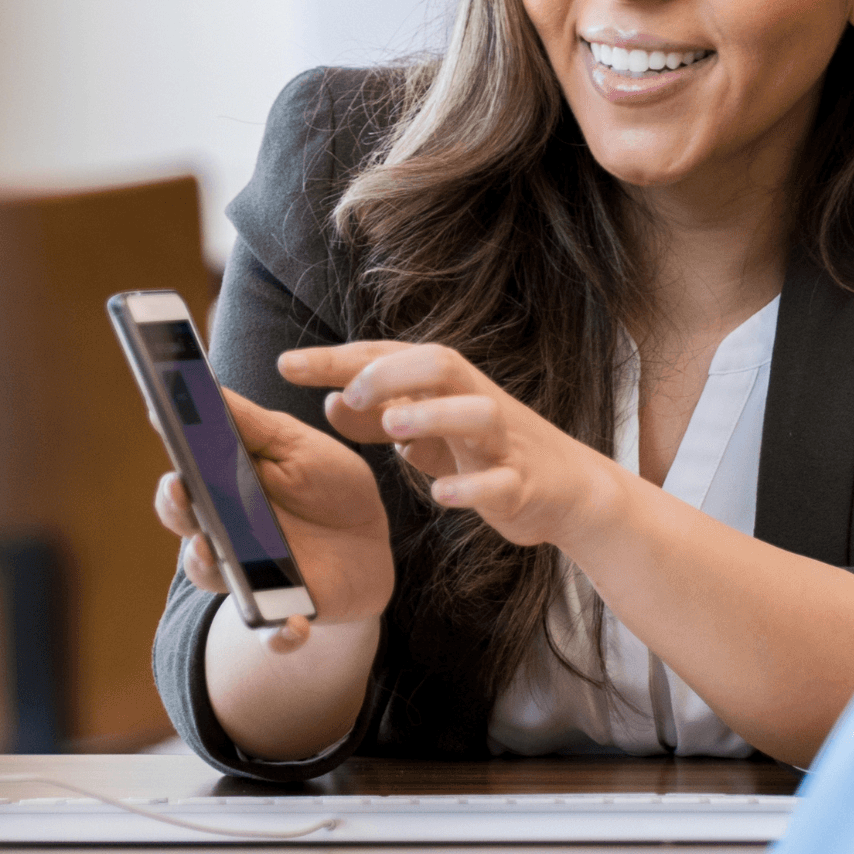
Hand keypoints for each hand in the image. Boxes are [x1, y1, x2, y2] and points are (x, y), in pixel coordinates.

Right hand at [154, 388, 394, 653]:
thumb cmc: (325, 485)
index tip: (163, 436)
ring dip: (210, 568)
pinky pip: (272, 633)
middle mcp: (225, 537)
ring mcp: (251, 576)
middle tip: (183, 490)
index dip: (173, 464)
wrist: (369, 541)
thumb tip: (200, 385)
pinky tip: (293, 627)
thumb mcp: (295, 446)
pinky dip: (278, 635)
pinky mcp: (284, 612)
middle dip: (179, 511)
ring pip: (215, 579)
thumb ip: (250, 424)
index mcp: (223, 492)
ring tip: (213, 551)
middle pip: (186, 528)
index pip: (183, 482)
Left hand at [277, 341, 607, 550]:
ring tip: (394, 427)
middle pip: (442, 363)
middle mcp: (476, 402)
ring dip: (435, 415)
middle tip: (349, 392)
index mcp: (448, 386)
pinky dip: (471, 487)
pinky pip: (501, 482)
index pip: (389, 357)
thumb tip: (330, 401)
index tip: (287, 365)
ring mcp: (502, 443)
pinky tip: (440, 496)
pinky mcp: (523, 484)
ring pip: (479, 413)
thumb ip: (380, 416)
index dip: (338, 359)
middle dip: (393, 371)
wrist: (566, 489)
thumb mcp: (428, 430)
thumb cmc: (486, 452)